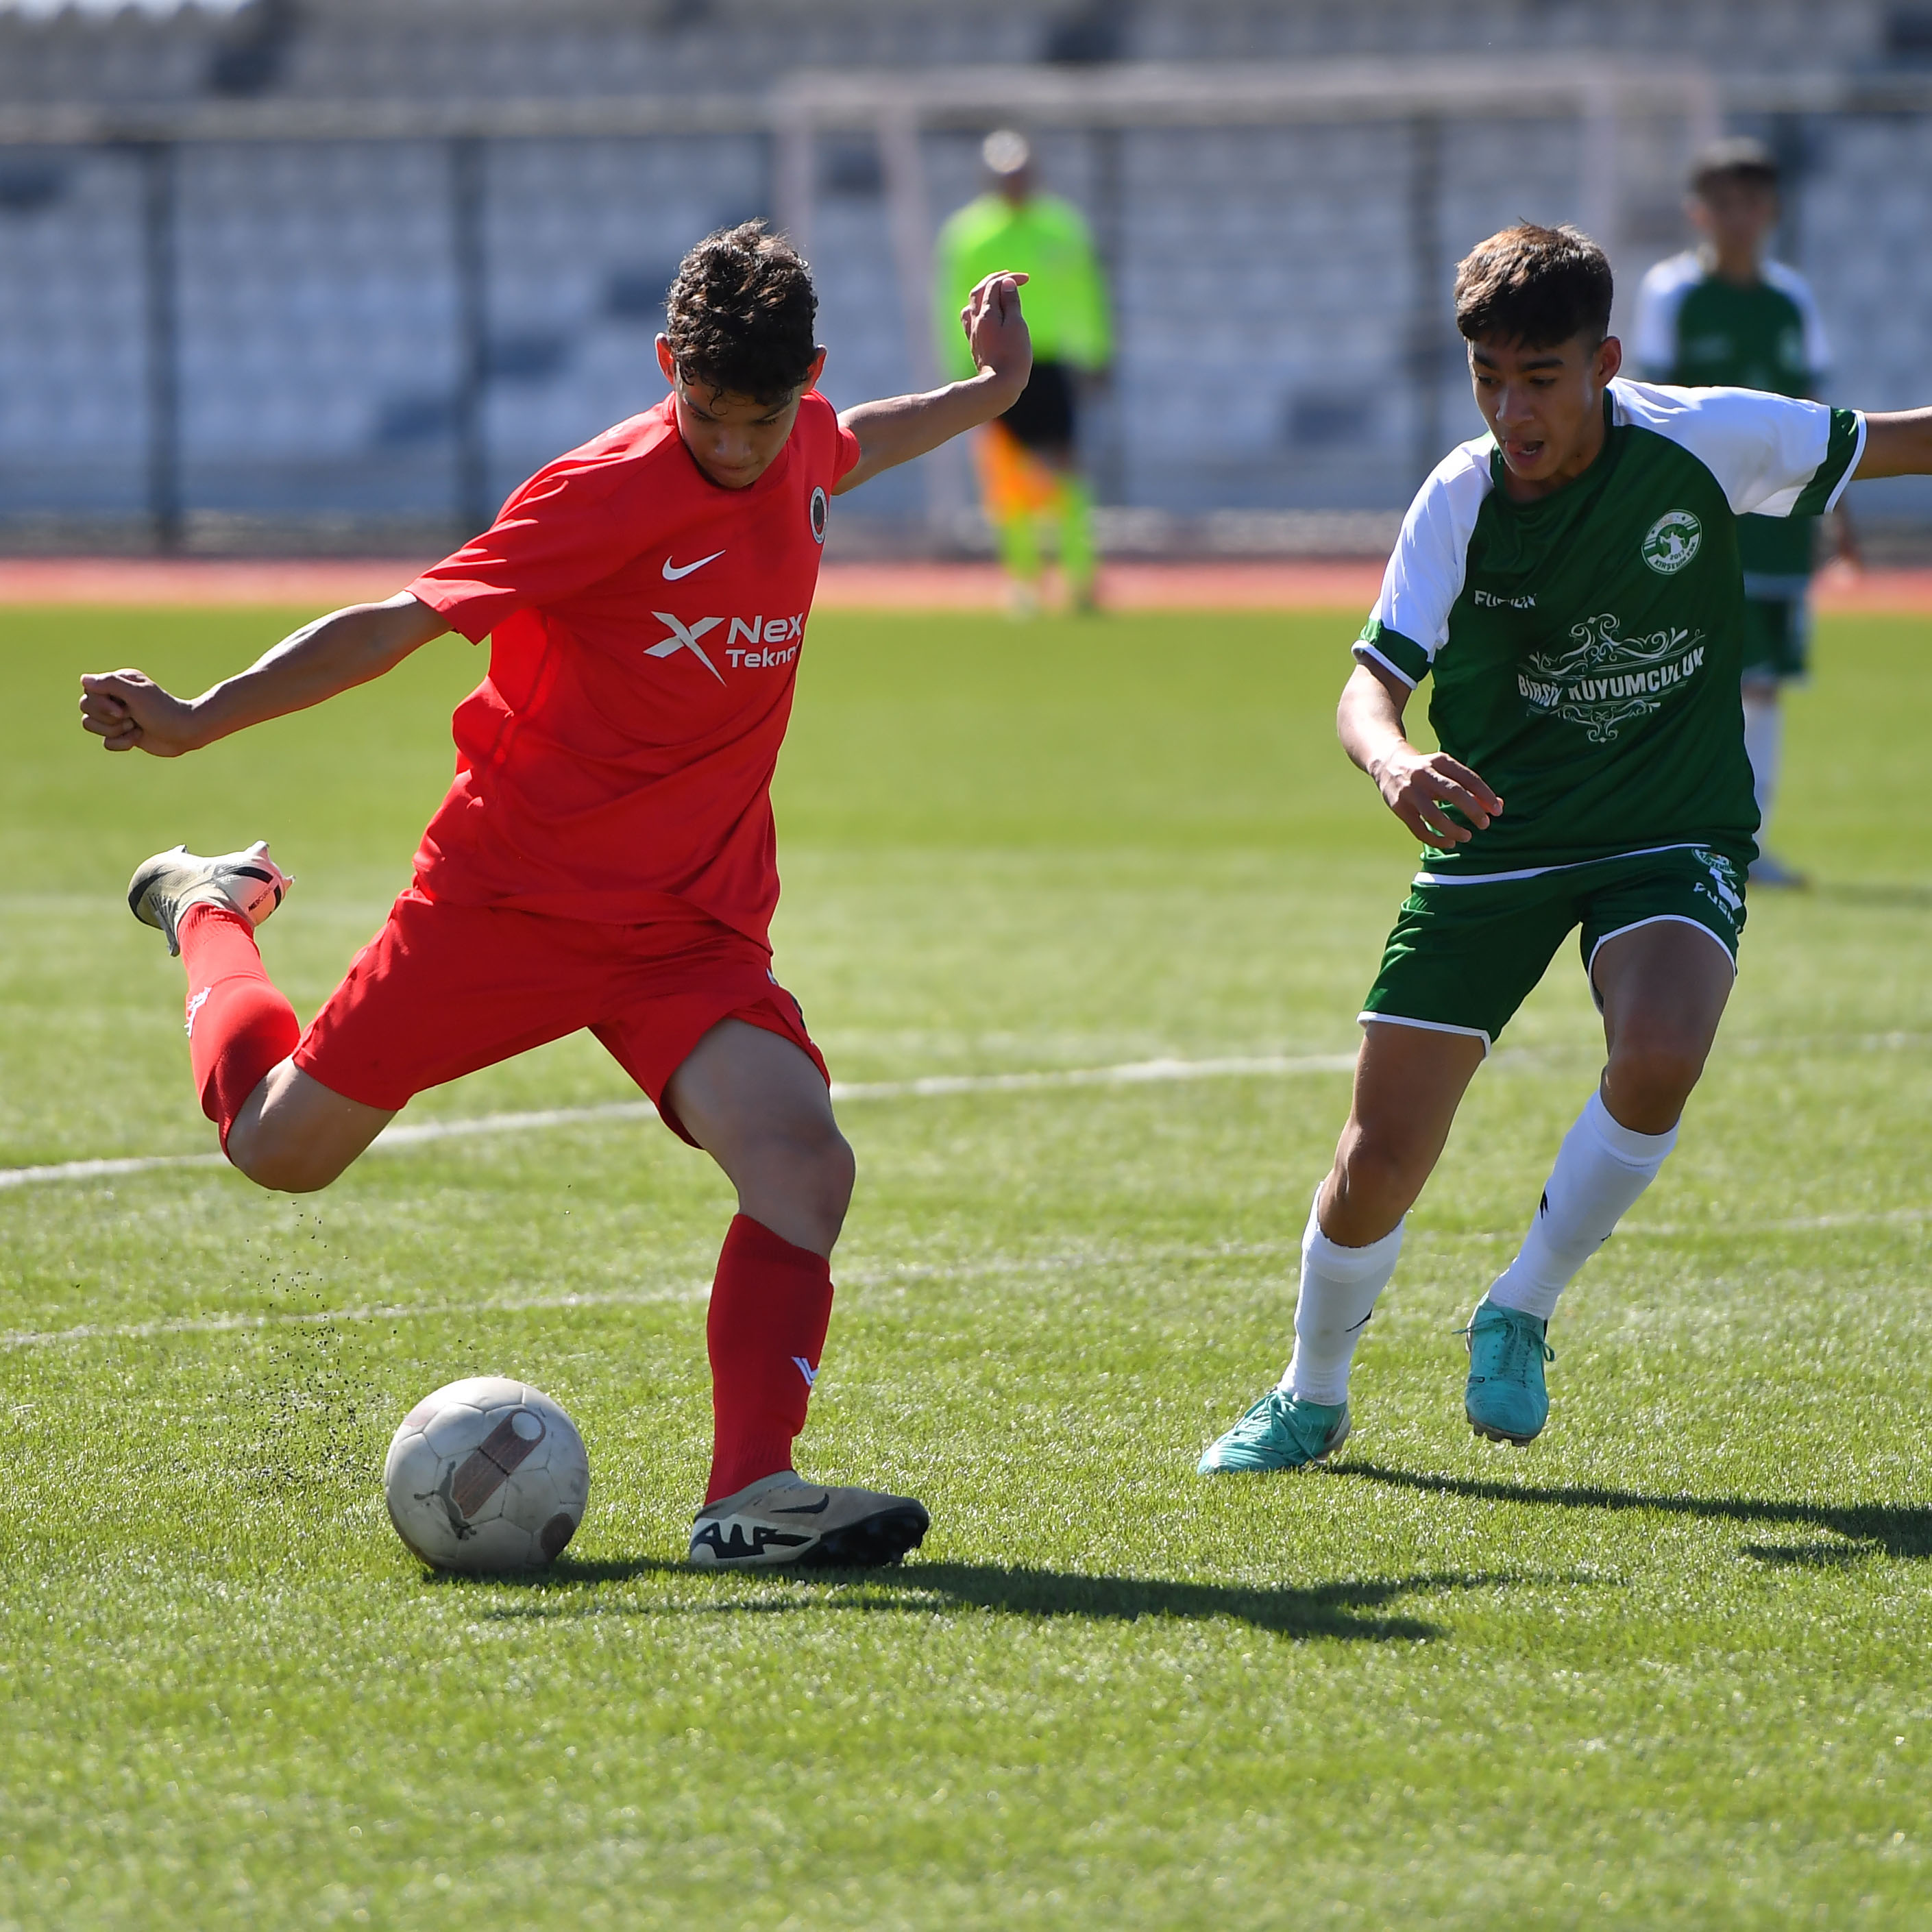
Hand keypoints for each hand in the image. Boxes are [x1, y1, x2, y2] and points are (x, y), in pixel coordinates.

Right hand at [79, 669, 201, 756]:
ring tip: (135, 726)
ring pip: (92, 725)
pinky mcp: (123, 734)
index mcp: (118, 683)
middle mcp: (115, 697)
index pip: (88, 692)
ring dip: (115, 731)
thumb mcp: (136, 693)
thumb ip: (109, 683)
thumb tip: (83, 679)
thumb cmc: (162, 710)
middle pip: (87, 709)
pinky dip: (121, 743)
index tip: (123, 708)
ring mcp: (118, 717)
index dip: (100, 704)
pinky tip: (138, 737)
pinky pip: (106, 743)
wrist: (185, 732)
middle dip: (109, 719)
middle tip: (131, 717)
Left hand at [961, 271, 1031, 401]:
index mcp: (987, 313)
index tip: (1026, 279)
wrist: (998, 386)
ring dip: (985, 292)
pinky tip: (984, 312)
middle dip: (995, 280)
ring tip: (997, 290)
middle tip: (1010, 277)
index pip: (995, 285)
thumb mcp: (1016, 326)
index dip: (1010, 278)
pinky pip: (971, 318)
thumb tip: (1006, 283)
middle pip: (981, 290)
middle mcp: (976, 320)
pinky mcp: (975, 343)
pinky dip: (979, 308)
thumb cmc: (1013, 357)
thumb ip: (1011, 303)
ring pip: (973, 303)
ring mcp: (973, 332)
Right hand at [1370, 744, 1502, 845]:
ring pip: (1434, 816)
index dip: (1485, 796)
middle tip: (1485, 825)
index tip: (1498, 811)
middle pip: (1454, 793)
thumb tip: (1497, 806)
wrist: (1388, 763)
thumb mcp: (1447, 772)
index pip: (1469, 779)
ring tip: (1467, 837)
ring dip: (1453, 829)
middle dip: (1473, 811)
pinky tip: (1448, 843)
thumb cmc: (1427, 771)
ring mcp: (1409, 791)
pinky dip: (1435, 839)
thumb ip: (1471, 789)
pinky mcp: (1399, 807)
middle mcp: (1424, 774)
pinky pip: (1418, 828)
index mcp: (1441, 761)